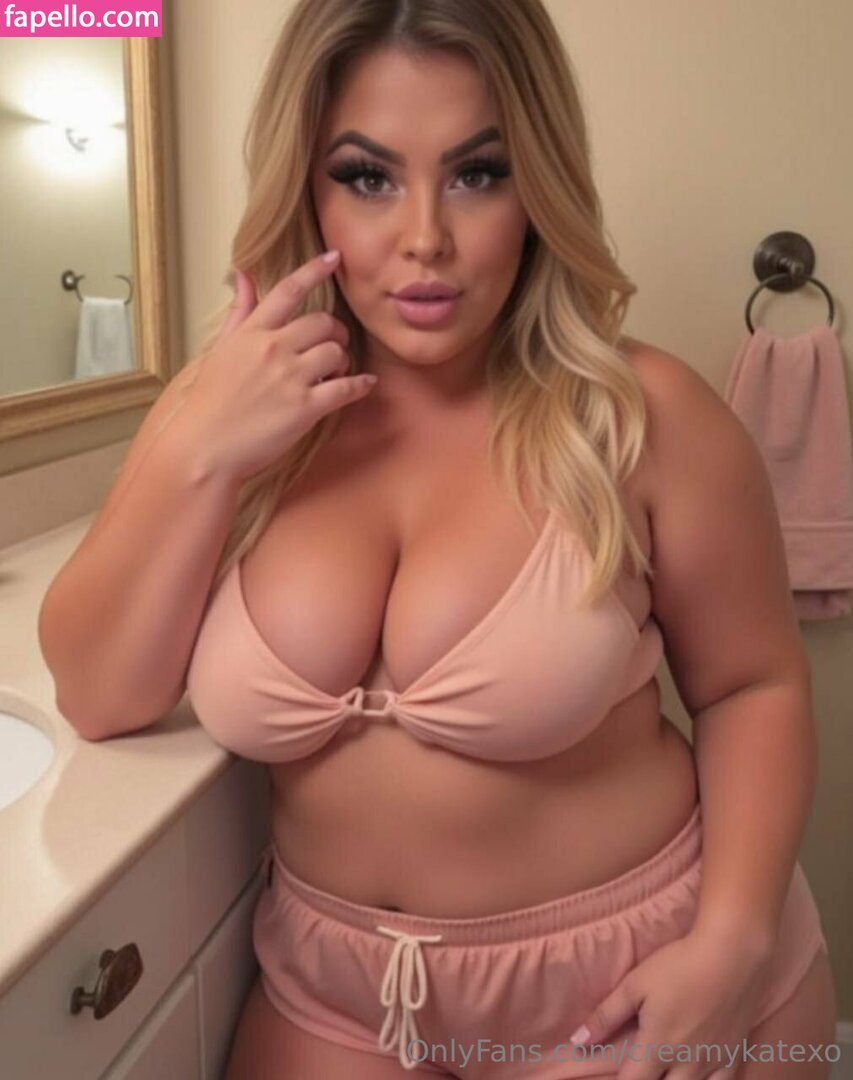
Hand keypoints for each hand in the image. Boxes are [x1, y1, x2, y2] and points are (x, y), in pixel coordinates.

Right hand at [178, 252, 376, 483]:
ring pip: (336, 352)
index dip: (314, 270)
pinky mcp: (305, 408)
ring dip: (342, 361)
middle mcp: (272, 348)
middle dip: (335, 332)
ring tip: (335, 373)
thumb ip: (240, 314)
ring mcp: (290, 377)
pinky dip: (360, 385)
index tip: (335, 257)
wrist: (203, 447)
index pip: (288, 291)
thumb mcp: (220, 350)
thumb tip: (243, 275)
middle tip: (334, 345)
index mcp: (251, 333)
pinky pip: (346, 388)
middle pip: (322, 322)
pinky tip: (364, 385)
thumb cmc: (209, 402)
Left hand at [568, 926, 774, 1078]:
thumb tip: (576, 1041)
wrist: (733, 955)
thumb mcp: (634, 985)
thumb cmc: (679, 965)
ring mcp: (713, 1063)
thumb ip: (606, 1016)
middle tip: (639, 1070)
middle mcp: (686, 1065)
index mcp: (657, 1048)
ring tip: (662, 1071)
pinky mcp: (734, 1054)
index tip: (612, 1077)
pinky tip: (697, 1077)